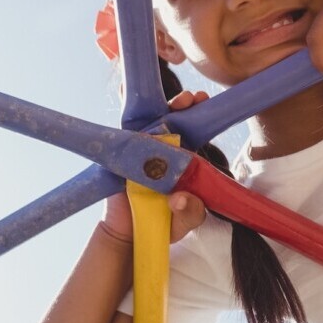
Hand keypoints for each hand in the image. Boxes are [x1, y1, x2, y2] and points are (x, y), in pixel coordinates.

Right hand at [100, 92, 208, 243]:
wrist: (129, 234)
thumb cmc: (163, 223)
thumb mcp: (185, 220)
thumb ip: (191, 211)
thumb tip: (179, 198)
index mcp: (182, 160)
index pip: (192, 132)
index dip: (197, 115)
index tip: (203, 101)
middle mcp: (161, 152)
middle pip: (171, 121)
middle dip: (180, 104)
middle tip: (188, 98)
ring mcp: (139, 152)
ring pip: (147, 123)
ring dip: (154, 106)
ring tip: (166, 100)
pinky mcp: (119, 157)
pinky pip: (121, 136)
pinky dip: (124, 114)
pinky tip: (123, 87)